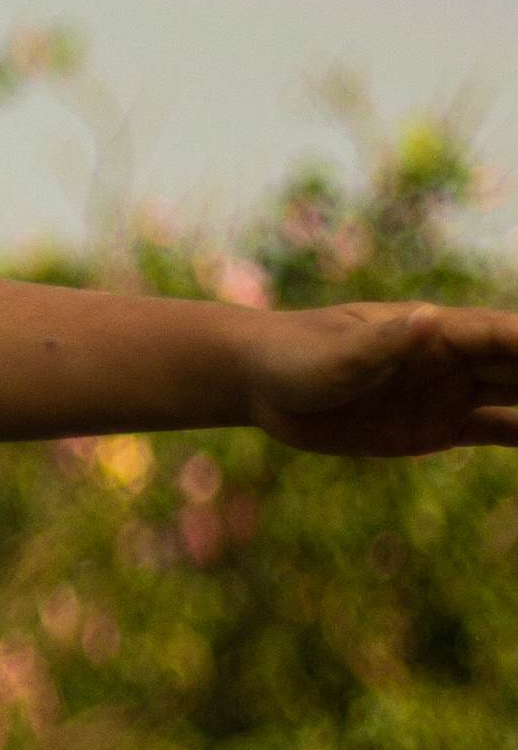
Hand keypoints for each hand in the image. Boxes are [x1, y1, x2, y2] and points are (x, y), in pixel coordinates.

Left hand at [238, 301, 517, 457]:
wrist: (257, 382)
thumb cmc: (291, 357)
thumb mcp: (333, 355)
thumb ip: (383, 342)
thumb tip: (428, 318)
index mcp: (437, 333)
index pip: (513, 338)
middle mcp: (454, 358)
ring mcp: (449, 391)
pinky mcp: (435, 426)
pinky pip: (499, 430)